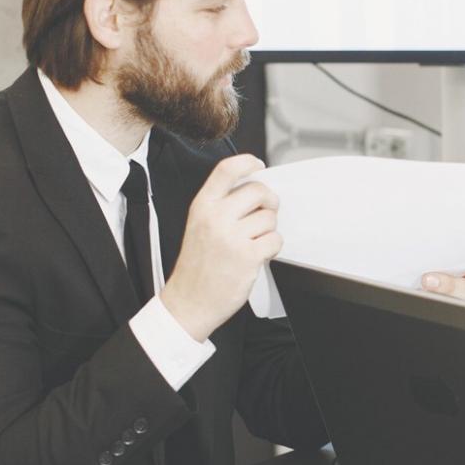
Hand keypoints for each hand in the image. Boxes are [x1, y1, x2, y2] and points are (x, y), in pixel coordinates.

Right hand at [160, 154, 281, 341]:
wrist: (189, 302)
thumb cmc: (197, 266)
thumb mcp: (199, 225)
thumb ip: (221, 205)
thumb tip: (256, 190)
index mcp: (202, 206)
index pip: (227, 170)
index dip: (248, 162)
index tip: (259, 166)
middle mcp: (216, 217)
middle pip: (258, 191)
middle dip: (269, 202)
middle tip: (266, 213)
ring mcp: (232, 237)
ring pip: (270, 218)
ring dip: (268, 230)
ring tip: (254, 243)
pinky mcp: (248, 256)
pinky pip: (275, 240)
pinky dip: (272, 248)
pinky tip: (258, 255)